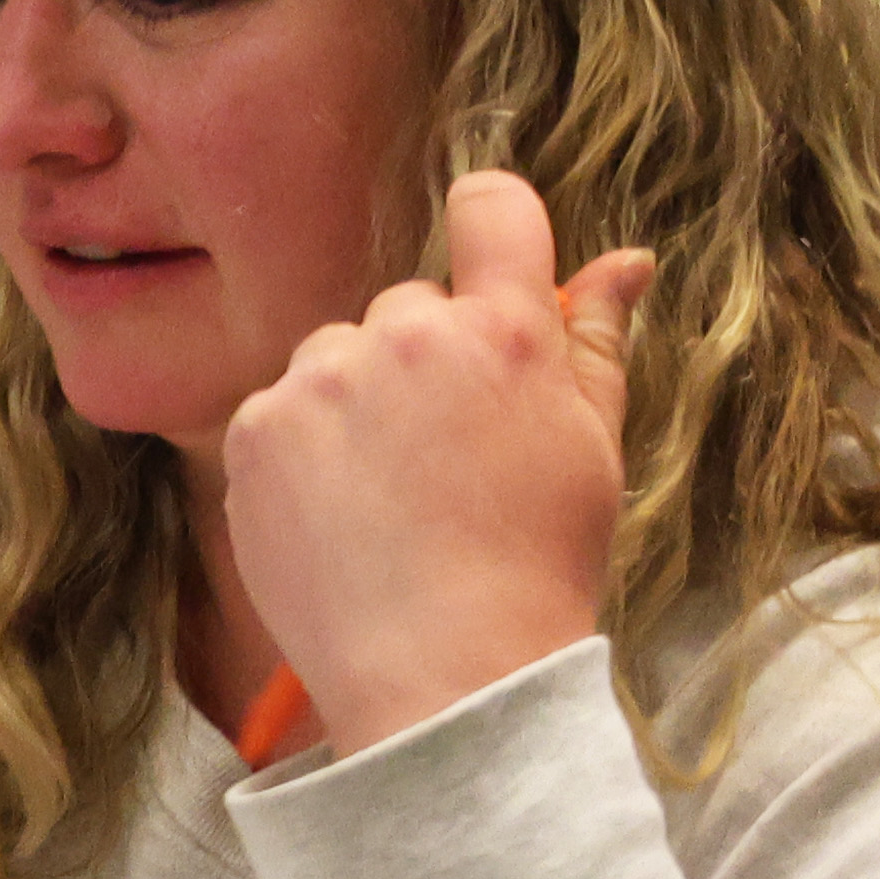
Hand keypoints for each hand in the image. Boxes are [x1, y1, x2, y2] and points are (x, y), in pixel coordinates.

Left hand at [220, 171, 658, 756]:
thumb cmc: (536, 564)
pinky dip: (303, 449)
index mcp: (503, 332)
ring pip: (338, 354)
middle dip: (430, 355)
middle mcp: (405, 336)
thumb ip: (596, 341)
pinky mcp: (253, 428)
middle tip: (451, 451)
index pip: (491, 207)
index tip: (493, 264)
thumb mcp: (592, 448)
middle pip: (411, 303)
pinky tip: (342, 514)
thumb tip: (626, 262)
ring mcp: (320, 380)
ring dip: (359, 399)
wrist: (443, 671)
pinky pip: (280, 408)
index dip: (494, 224)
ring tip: (393, 494)